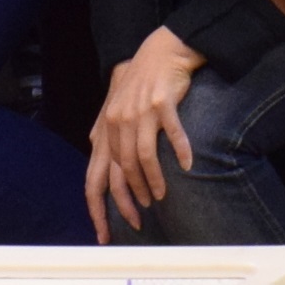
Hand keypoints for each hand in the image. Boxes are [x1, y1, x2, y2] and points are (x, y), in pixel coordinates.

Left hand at [84, 25, 202, 240]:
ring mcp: (139, 112)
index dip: (102, 207)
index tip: (108, 232)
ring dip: (153, 180)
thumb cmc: (140, 83)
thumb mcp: (116, 108)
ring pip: (144, 156)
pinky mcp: (161, 102)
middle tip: (143, 214)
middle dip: (131, 198)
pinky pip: (170, 134)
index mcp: (106, 128)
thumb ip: (108, 134)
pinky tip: (187, 164)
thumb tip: (98, 158)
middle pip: (122, 170)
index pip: (98, 176)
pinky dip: (179, 151)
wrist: (161, 52)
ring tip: (161, 194)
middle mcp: (118, 122)